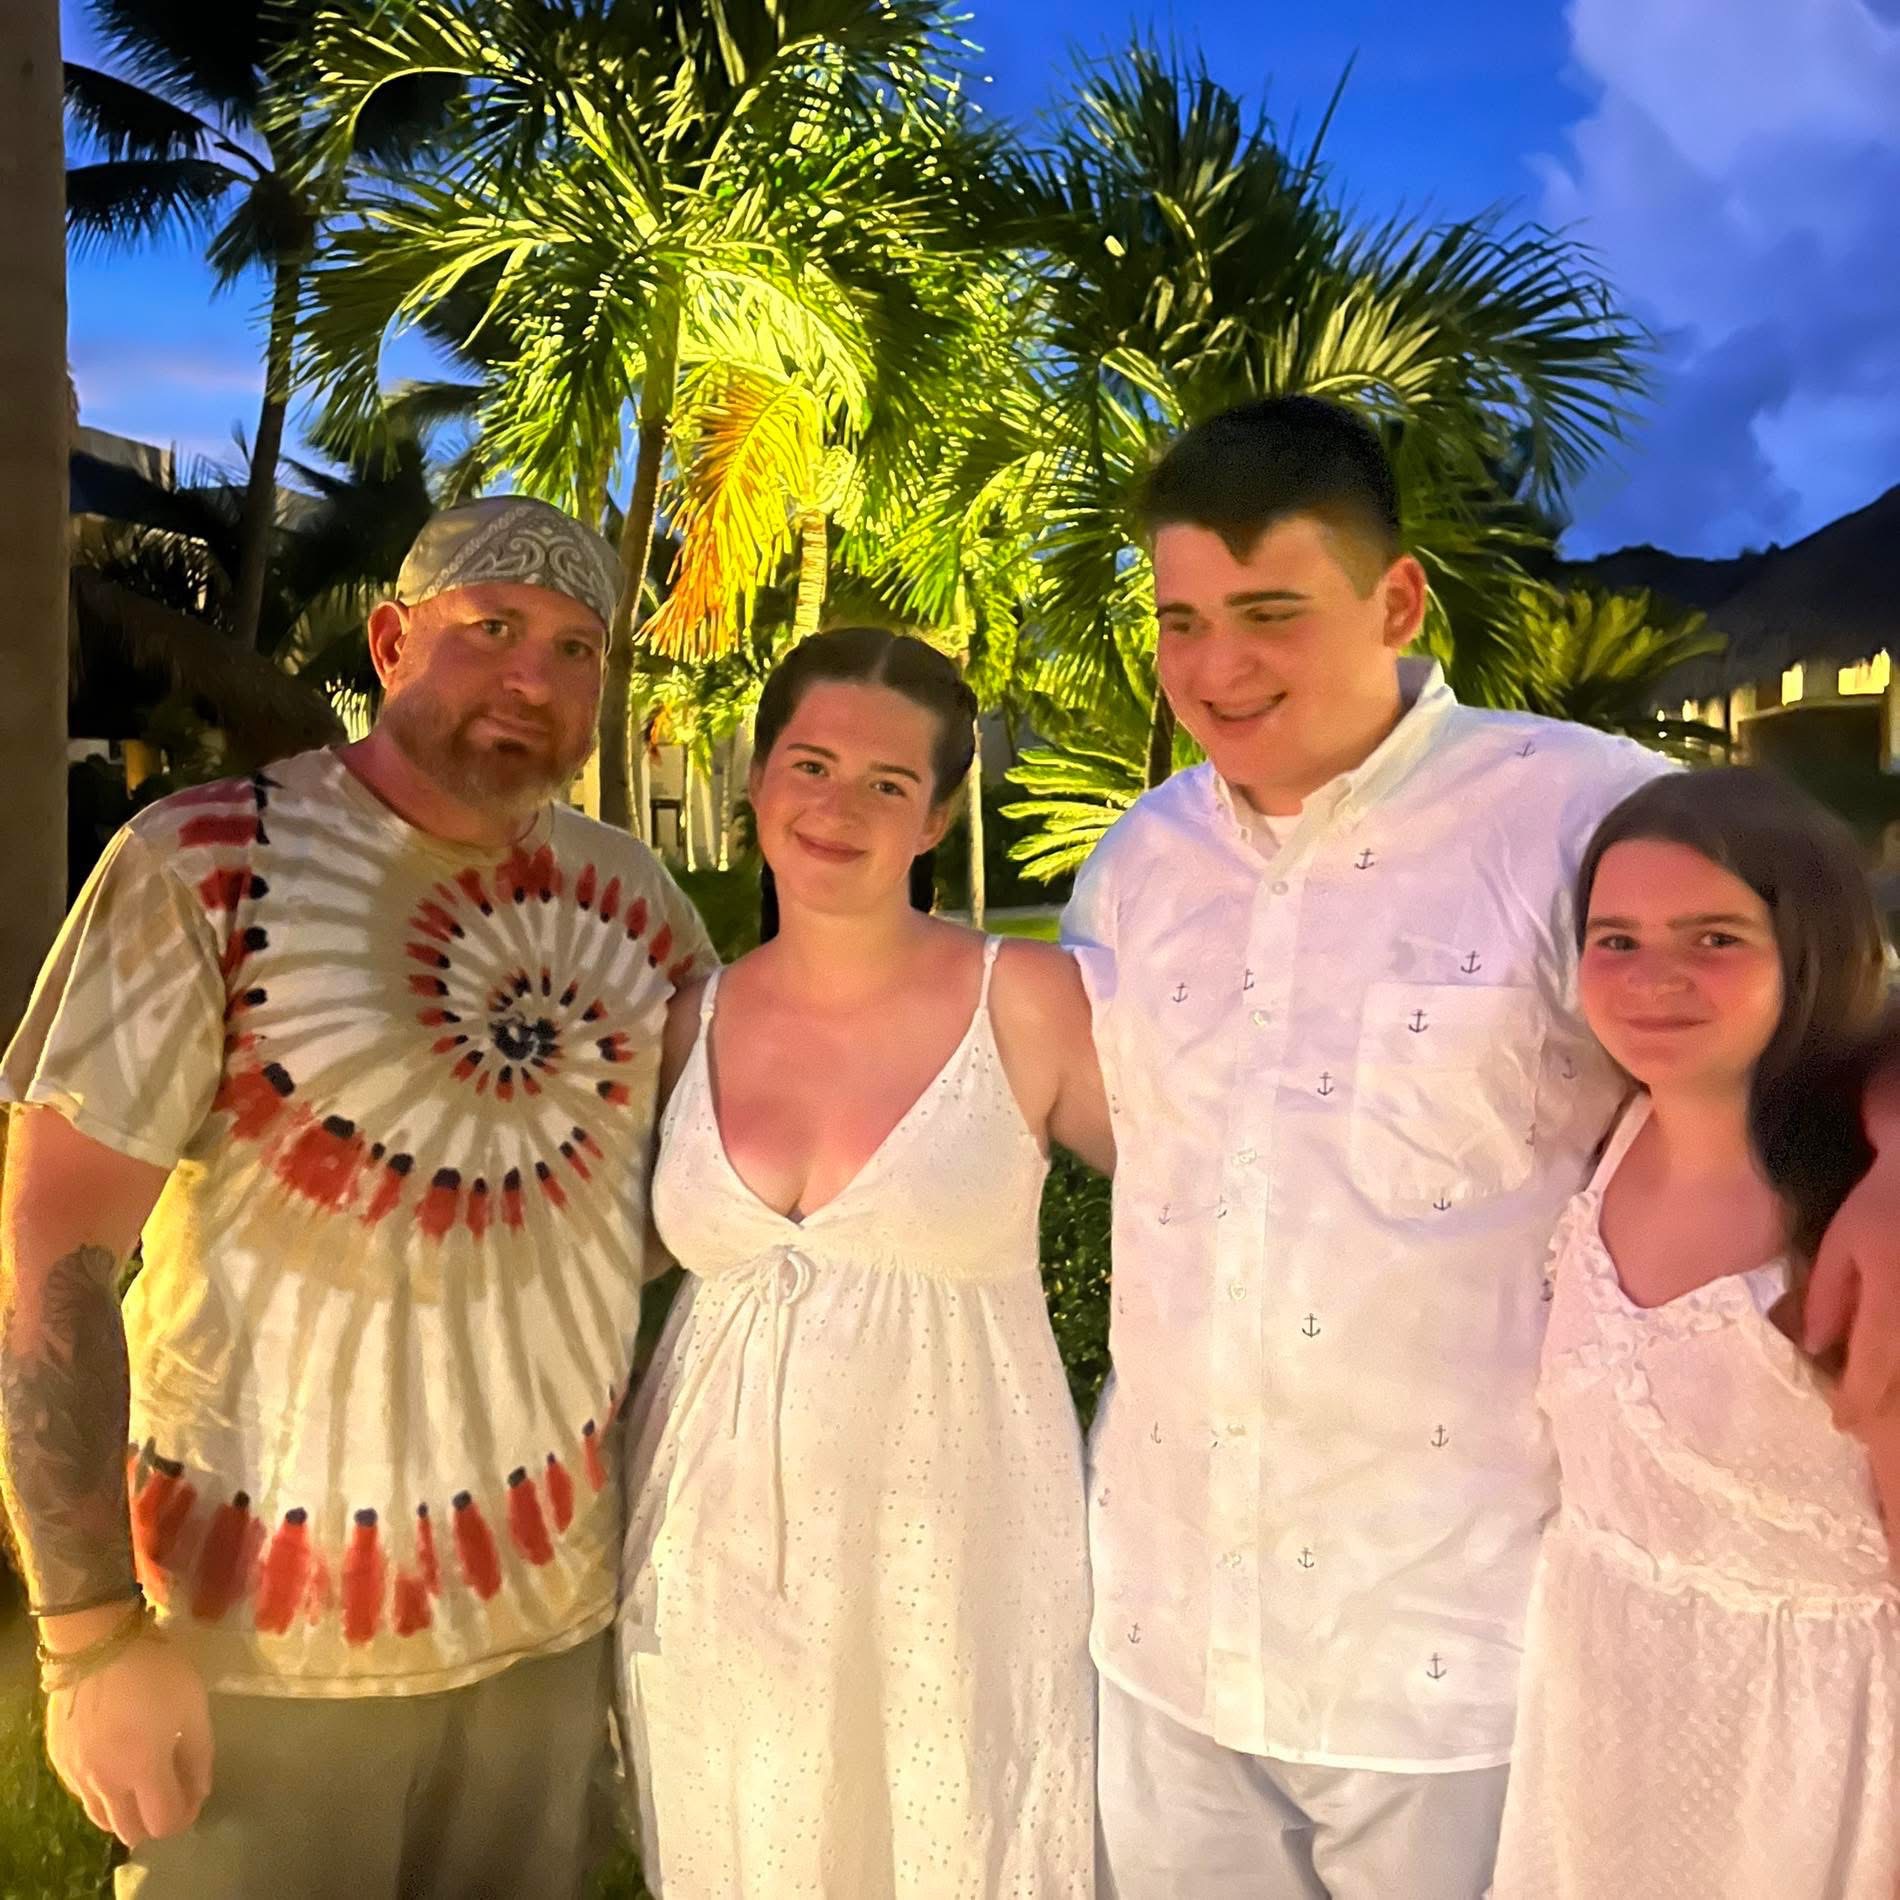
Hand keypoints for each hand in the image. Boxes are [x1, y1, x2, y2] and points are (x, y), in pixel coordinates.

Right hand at [45, 1625, 212, 1846]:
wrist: (97, 1644)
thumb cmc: (155, 1671)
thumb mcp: (192, 1707)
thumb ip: (199, 1755)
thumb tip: (199, 1792)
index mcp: (143, 1769)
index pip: (162, 1822)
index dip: (183, 1818)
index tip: (192, 1800)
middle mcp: (106, 1783)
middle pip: (129, 1832)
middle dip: (154, 1823)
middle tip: (169, 1796)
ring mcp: (77, 1775)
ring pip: (102, 1819)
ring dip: (126, 1814)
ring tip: (143, 1787)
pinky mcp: (60, 1762)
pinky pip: (83, 1795)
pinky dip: (103, 1795)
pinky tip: (117, 1769)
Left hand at [1806, 1143, 1899, 1430]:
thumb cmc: (1884, 1201)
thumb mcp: (1843, 1242)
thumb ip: (1829, 1295)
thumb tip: (1816, 1345)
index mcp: (1890, 1300)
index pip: (1872, 1364)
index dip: (1857, 1400)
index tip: (1843, 1426)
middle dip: (1883, 1407)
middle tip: (1865, 1430)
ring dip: (1895, 1389)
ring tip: (1880, 1410)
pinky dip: (1899, 1364)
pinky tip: (1893, 1376)